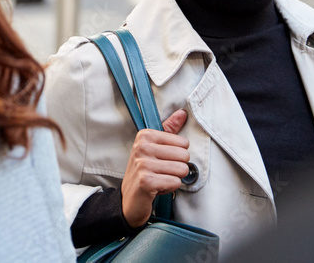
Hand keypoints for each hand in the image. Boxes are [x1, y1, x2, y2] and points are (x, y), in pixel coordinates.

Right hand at [120, 109, 189, 227]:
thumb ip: (169, 129)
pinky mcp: (146, 181)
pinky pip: (176, 182)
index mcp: (145, 135)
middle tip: (162, 173)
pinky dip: (170, 188)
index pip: (183, 143)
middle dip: (177, 168)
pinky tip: (157, 188)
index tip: (161, 161)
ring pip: (182, 170)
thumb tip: (183, 113)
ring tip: (159, 180)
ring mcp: (142, 164)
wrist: (129, 200)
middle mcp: (142, 147)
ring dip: (174, 178)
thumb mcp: (154, 148)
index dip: (177, 156)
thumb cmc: (145, 172)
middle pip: (184, 155)